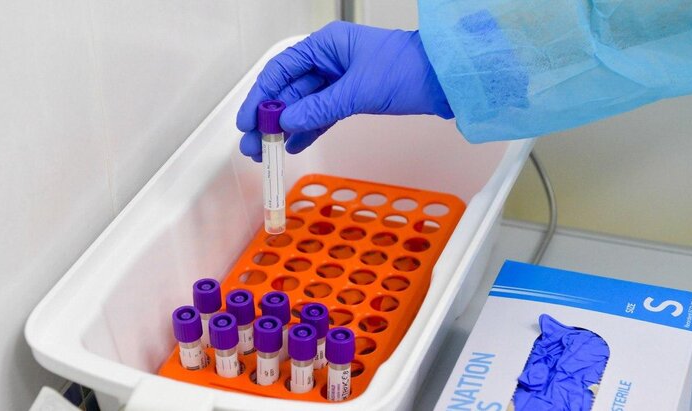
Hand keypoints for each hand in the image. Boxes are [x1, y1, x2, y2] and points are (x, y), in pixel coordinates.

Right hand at [236, 21, 452, 161]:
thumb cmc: (408, 69)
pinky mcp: (353, 98)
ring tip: (269, 153)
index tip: (247, 121)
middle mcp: (329, 60)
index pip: (281, 70)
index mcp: (326, 45)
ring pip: (304, 105)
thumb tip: (287, 122)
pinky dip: (309, 130)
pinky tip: (294, 145)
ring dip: (286, 129)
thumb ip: (319, 108)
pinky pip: (323, 114)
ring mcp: (341, 80)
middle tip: (255, 145)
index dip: (260, 96)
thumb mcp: (357, 90)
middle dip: (270, 119)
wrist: (444, 80)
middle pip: (289, 91)